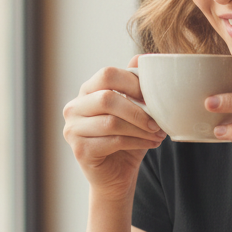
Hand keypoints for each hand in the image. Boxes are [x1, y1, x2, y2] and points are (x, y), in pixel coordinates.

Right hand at [63, 55, 165, 199]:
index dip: (133, 82)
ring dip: (141, 128)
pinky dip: (137, 141)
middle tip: (158, 121)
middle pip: (107, 98)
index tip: (154, 96)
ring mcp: (73, 129)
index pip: (106, 74)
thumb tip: (144, 56)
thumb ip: (135, 85)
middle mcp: (74, 107)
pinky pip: (113, 141)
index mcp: (87, 91)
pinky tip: (151, 143)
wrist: (116, 175)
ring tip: (159, 133)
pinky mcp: (80, 150)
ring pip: (111, 122)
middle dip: (138, 110)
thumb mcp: (134, 109)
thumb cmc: (126, 138)